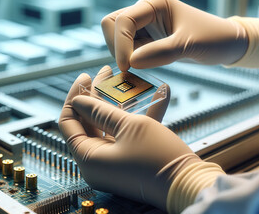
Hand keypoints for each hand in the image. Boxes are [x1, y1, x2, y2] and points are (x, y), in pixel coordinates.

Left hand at [59, 66, 202, 210]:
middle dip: (100, 94)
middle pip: (89, 121)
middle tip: (107, 73)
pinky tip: (160, 94)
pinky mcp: (131, 159)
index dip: (75, 97)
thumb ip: (101, 111)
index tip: (86, 76)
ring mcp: (114, 161)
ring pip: (110, 125)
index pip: (69, 122)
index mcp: (88, 157)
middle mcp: (97, 161)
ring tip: (129, 80)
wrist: (190, 185)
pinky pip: (128, 134)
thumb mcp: (129, 127)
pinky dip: (140, 116)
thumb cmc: (158, 158)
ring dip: (122, 102)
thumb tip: (79, 101)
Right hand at [101, 0, 248, 70]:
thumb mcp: (188, 45)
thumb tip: (130, 62)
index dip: (120, 43)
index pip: (124, 20)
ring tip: (144, 66)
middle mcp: (145, 11)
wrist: (226, 45)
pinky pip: (127, 49)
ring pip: (116, 38)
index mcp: (154, 3)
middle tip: (131, 66)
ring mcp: (144, 25)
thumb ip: (160, 53)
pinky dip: (130, 60)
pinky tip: (146, 67)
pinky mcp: (146, 39)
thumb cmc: (213, 38)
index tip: (127, 67)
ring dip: (123, 54)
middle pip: (111, 24)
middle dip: (117, 46)